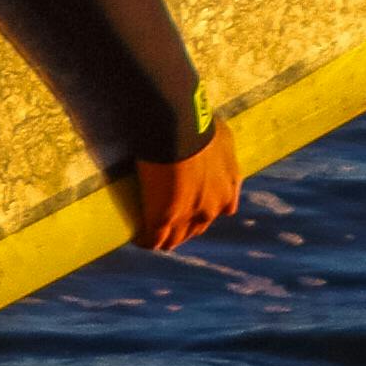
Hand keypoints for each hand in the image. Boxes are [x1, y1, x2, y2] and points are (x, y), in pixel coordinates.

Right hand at [131, 120, 242, 252]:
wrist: (179, 130)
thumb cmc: (200, 125)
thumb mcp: (222, 138)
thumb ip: (221, 152)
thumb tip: (215, 146)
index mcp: (228, 190)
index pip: (221, 210)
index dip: (206, 207)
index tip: (195, 202)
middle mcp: (212, 208)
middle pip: (197, 227)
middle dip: (185, 226)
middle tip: (170, 218)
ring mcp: (187, 216)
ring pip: (176, 238)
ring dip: (165, 237)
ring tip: (151, 234)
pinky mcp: (163, 218)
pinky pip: (154, 239)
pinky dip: (146, 240)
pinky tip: (137, 238)